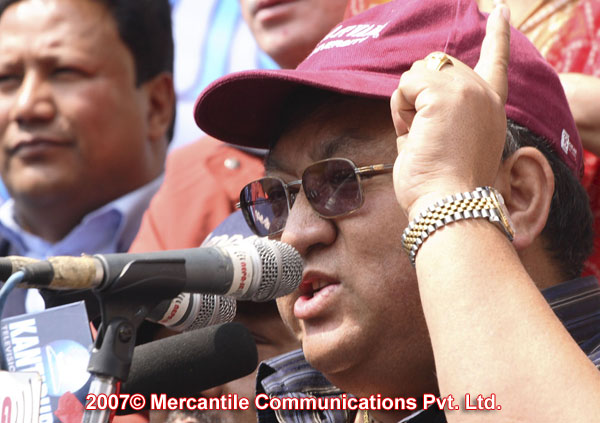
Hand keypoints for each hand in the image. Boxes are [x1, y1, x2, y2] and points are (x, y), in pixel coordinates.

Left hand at [391, 4, 510, 219]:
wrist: (448, 204)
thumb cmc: (441, 184)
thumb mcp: (447, 142)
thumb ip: (441, 112)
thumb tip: (415, 94)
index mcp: (490, 107)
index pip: (496, 61)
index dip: (497, 34)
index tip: (500, 11)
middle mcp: (484, 93)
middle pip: (435, 65)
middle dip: (417, 96)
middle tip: (424, 134)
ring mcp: (468, 90)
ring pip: (417, 72)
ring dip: (407, 105)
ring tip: (421, 137)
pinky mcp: (445, 93)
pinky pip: (406, 84)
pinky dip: (400, 109)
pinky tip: (415, 132)